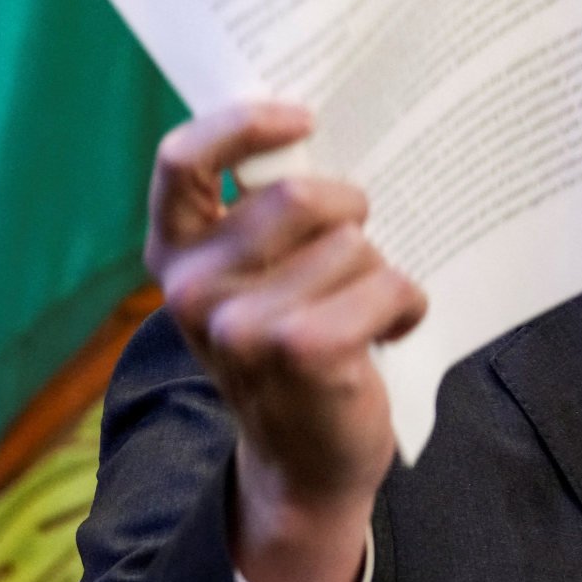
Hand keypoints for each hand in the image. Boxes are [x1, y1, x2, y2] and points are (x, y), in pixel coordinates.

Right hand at [147, 102, 426, 581]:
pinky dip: (406, 303)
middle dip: (350, 213)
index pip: (182, 160)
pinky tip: (392, 330)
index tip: (302, 119)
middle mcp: (192, 288)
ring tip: (366, 310)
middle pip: (299, 198)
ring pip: (354, 244)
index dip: (243, 124)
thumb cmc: (291, 347)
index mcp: (175, 254)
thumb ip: (264, 216)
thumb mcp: (257, 279)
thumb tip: (320, 131)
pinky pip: (386, 285)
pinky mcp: (302, 349)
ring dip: (380, 272)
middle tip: (356, 247)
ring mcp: (241, 323)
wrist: (303, 462)